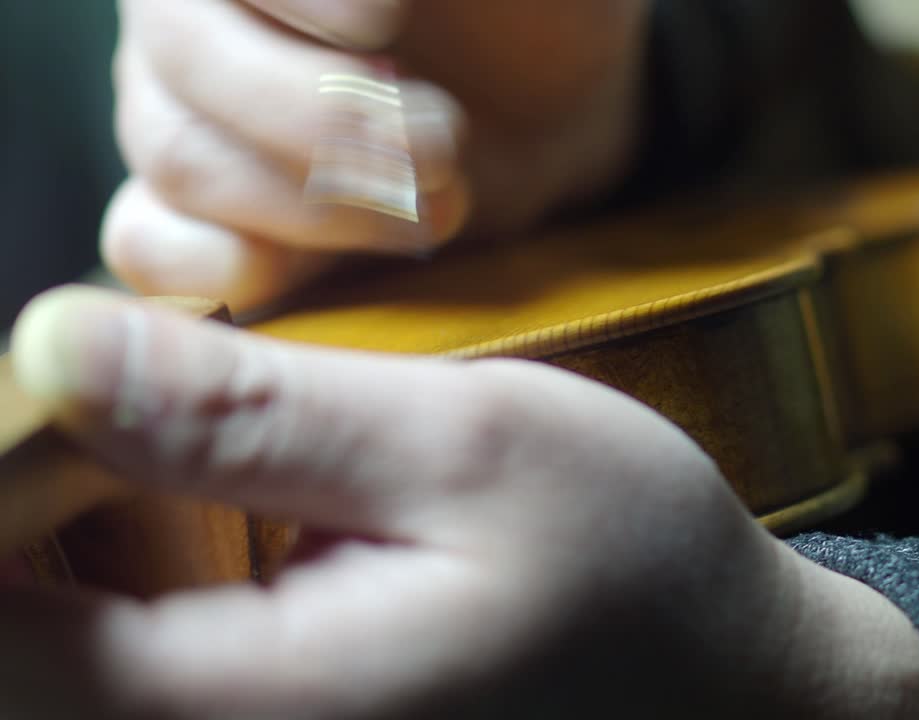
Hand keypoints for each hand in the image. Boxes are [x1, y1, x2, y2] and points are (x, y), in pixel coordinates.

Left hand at [4, 286, 918, 718]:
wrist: (732, 686)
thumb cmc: (633, 567)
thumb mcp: (469, 444)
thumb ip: (262, 411)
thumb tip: (59, 349)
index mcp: (259, 708)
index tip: (68, 400)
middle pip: (33, 656)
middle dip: (57, 508)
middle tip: (171, 412)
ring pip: (94, 664)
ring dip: (117, 539)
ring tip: (253, 466)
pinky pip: (169, 672)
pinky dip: (173, 579)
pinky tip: (275, 524)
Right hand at [106, 0, 648, 310]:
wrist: (547, 104)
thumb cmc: (530, 11)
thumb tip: (381, 2)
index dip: (320, 3)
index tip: (396, 22)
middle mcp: (192, 15)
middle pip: (191, 61)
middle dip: (334, 119)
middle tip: (447, 146)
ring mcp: (175, 115)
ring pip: (181, 158)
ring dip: (324, 204)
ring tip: (440, 204)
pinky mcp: (198, 218)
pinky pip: (152, 248)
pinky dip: (234, 269)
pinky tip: (332, 264)